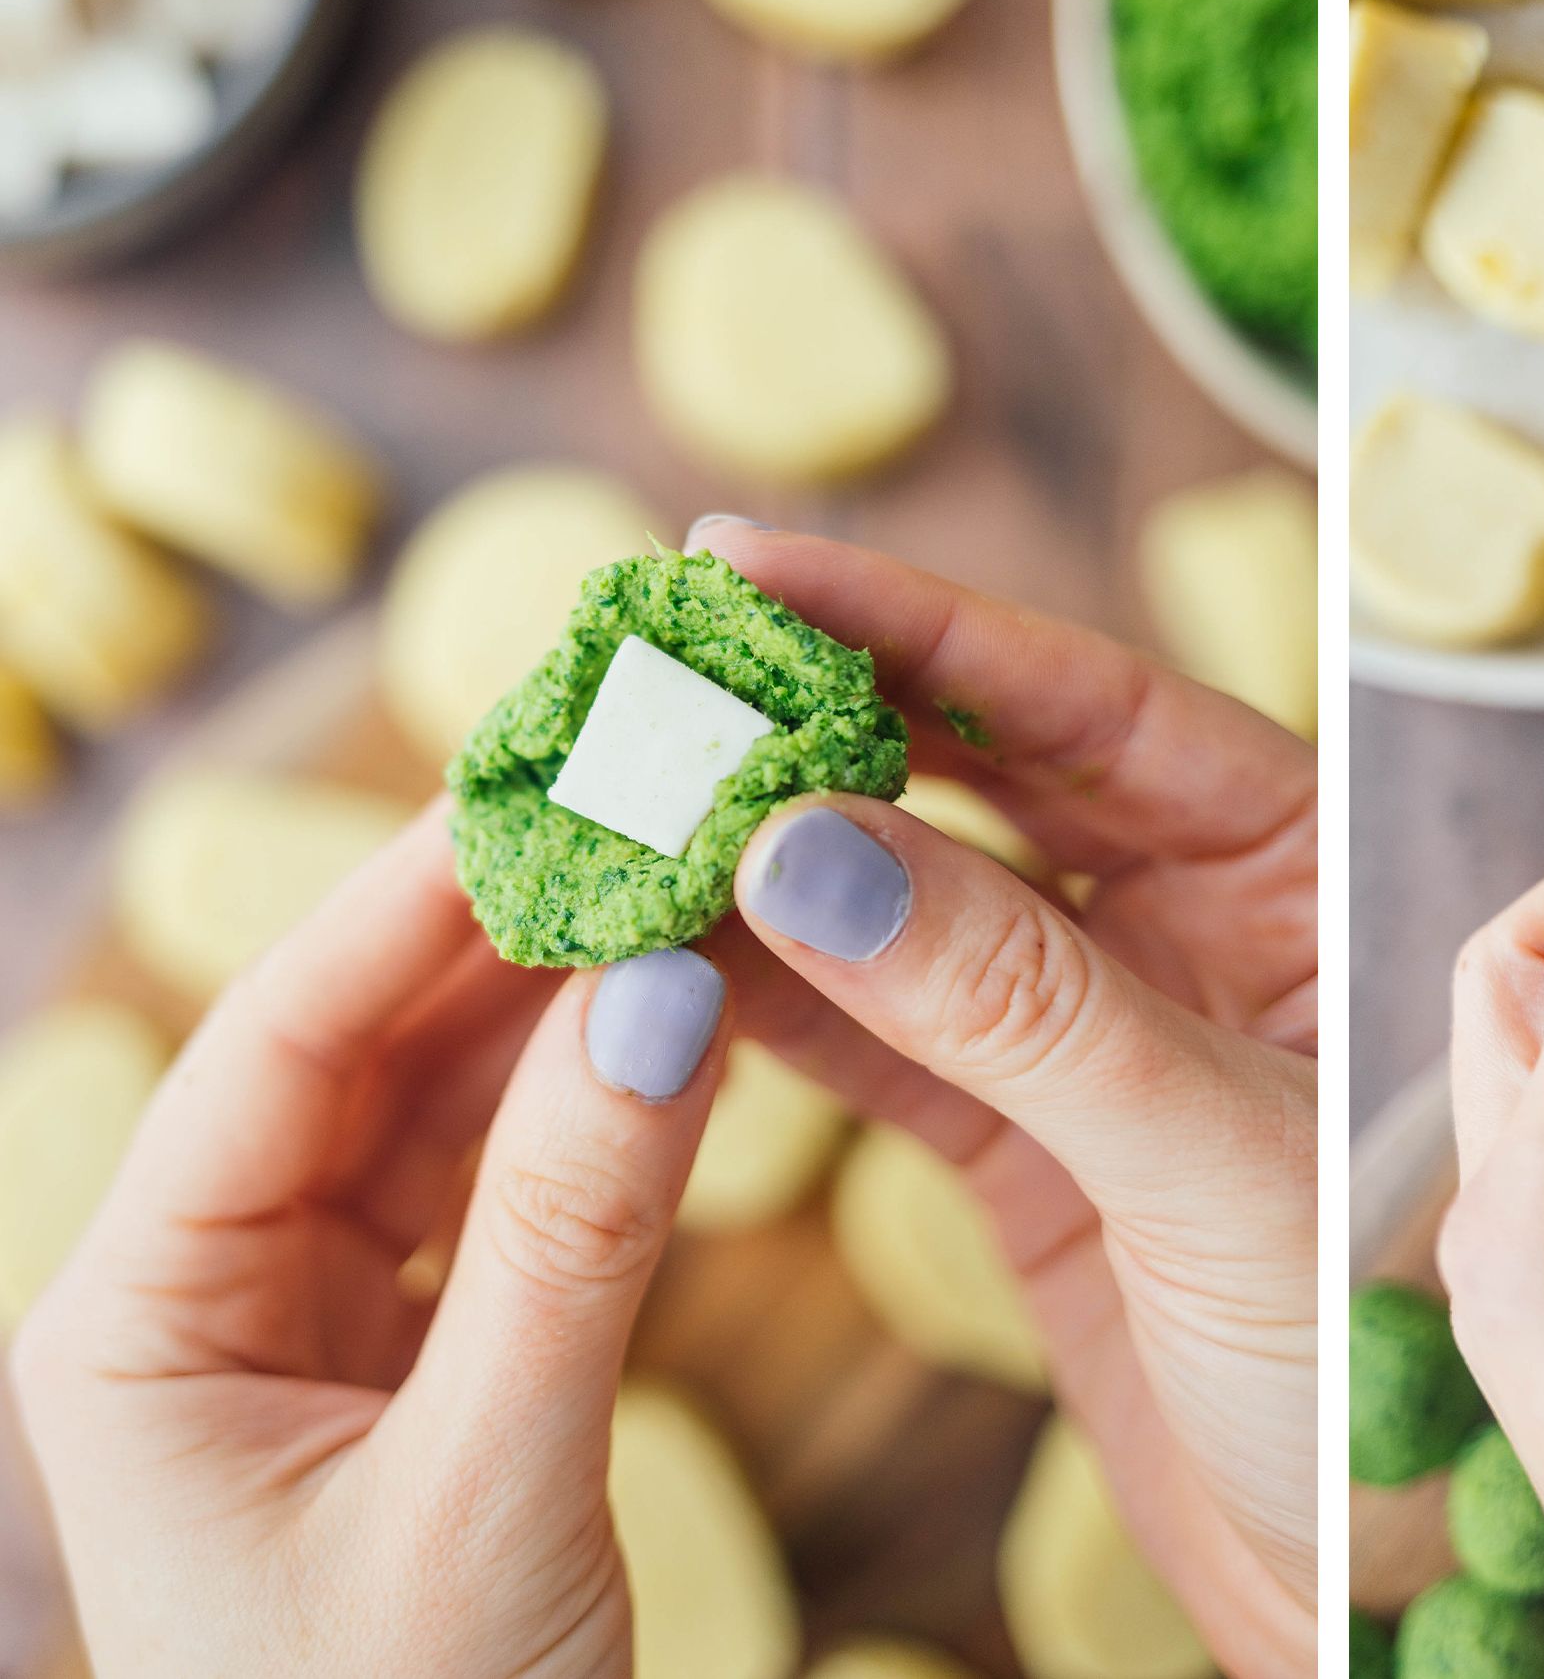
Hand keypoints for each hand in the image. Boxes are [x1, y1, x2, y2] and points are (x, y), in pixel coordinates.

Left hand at [11, 806, 693, 1672]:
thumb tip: (671, 987)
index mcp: (135, 1325)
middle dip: (502, 922)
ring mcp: (313, 1331)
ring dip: (567, 998)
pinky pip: (507, 1193)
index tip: (555, 778)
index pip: (279, 1052)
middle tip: (648, 790)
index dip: (415, 903)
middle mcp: (205, 1303)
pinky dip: (600, 1109)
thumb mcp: (492, 1481)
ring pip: (444, 1111)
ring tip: (694, 871)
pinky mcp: (419, 1367)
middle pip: (357, 1054)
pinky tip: (691, 1018)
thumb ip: (581, 1230)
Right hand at [693, 520, 1320, 1673]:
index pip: (1091, 704)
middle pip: (981, 777)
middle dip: (812, 719)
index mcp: (1300, 880)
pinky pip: (874, 1041)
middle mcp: (1206, 932)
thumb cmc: (1356, 1366)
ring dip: (761, 860)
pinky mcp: (1027, 1158)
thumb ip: (1017, 1003)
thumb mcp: (1208, 1161)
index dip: (916, 624)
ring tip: (602, 798)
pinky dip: (762, 998)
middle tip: (631, 663)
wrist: (1351, 1598)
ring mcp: (1104, 1038)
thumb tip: (804, 845)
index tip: (738, 561)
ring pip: (905, 908)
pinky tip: (646, 949)